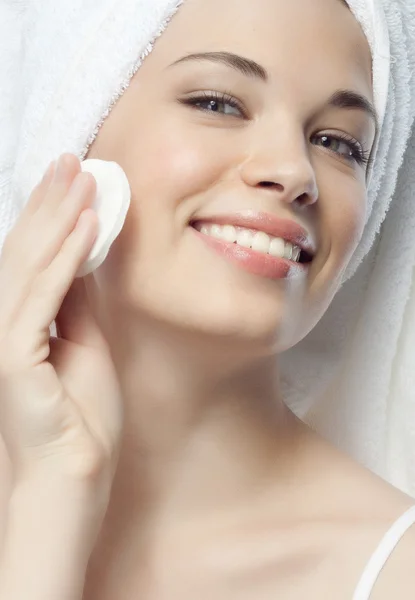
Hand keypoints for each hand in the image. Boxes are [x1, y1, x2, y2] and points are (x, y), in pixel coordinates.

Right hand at [0, 153, 122, 502]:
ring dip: (58, 218)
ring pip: (30, 265)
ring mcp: (4, 340)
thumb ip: (78, 301)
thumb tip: (85, 254)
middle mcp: (4, 324)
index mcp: (21, 321)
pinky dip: (66, 258)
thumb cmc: (78, 420)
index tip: (72, 178)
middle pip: (26, 251)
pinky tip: (87, 226)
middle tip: (71, 160)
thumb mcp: (85, 344)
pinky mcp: (12, 359)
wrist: (71, 480)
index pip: (33, 257)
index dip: (50, 215)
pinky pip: (43, 297)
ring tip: (82, 178)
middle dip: (50, 202)